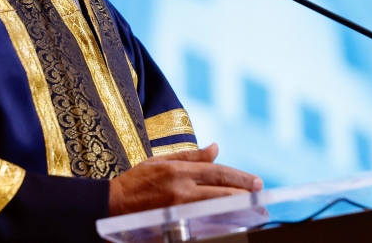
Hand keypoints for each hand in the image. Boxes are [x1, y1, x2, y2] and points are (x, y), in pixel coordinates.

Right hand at [108, 143, 262, 215]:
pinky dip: (217, 221)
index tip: (256, 182)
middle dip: (243, 193)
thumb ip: (192, 156)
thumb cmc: (137, 180)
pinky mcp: (173, 223)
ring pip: (215, 208)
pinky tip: (229, 222)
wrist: (111, 203)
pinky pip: (201, 222)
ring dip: (235, 208)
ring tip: (252, 209)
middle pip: (220, 191)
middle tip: (260, 195)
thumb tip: (216, 147)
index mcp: (178, 170)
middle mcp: (180, 189)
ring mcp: (177, 209)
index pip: (216, 172)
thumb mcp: (162, 160)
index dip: (239, 178)